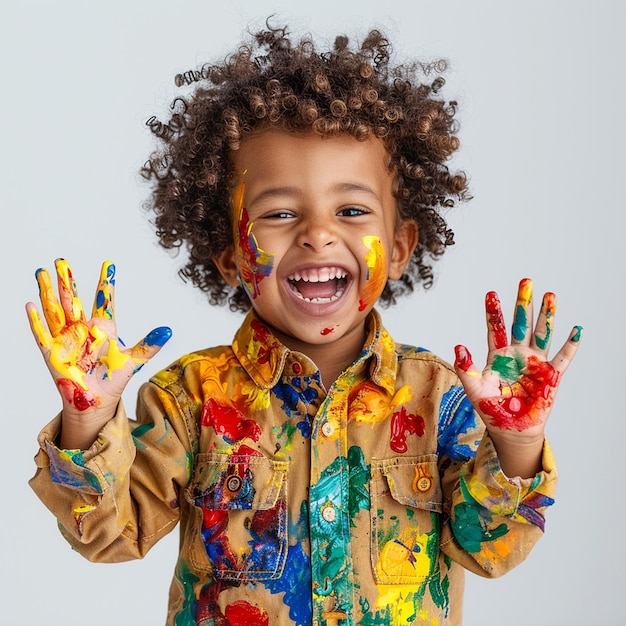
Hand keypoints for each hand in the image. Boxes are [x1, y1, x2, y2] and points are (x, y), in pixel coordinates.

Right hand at [26, 259, 170, 446]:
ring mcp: (67, 340)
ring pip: (56, 312)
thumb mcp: (134, 361)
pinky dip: (36, 321)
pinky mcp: (53, 354)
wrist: (96, 401)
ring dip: (49, 293)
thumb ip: (149, 345)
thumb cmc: (113, 378)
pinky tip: (30, 305)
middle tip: (62, 261)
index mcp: (103, 329)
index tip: (109, 266)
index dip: (106, 285)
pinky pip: (42, 335)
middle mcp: (83, 330)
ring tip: (42, 272)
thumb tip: (168, 331)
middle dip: (68, 282)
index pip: (104, 302)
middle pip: (74, 301)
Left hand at [453, 279, 580, 474]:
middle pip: (521, 324)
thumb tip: (458, 346)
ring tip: (549, 295)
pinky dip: (570, 345)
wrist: (510, 430)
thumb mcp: (473, 388)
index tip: (491, 293)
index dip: (493, 312)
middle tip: (526, 281)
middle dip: (523, 303)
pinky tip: (575, 330)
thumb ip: (465, 368)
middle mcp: (517, 355)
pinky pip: (562, 359)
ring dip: (546, 316)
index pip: (495, 328)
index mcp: (498, 356)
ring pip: (541, 334)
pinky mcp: (550, 376)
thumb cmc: (491, 409)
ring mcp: (535, 363)